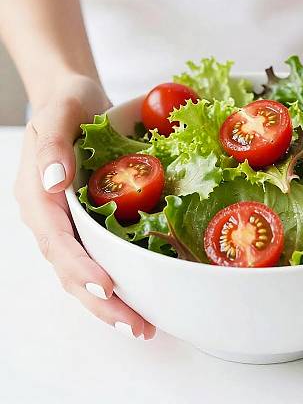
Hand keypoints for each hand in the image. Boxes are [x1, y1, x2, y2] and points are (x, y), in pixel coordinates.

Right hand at [14, 75, 155, 339]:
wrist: (75, 101)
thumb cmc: (67, 105)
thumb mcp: (58, 113)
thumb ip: (53, 146)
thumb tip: (53, 181)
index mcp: (37, 195)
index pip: (57, 240)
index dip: (81, 267)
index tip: (108, 287)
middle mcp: (49, 217)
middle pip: (69, 269)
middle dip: (101, 301)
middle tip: (136, 325)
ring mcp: (66, 223)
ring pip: (81, 272)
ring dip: (108, 303)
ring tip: (140, 325)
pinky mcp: (85, 222)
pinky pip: (95, 258)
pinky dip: (114, 281)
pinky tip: (137, 296)